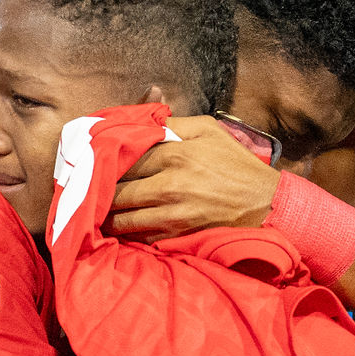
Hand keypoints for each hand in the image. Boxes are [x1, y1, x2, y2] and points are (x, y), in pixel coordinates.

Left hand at [108, 115, 279, 240]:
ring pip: (122, 217)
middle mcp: (169, 185)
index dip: (107, 161)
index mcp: (175, 154)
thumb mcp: (209, 130)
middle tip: (90, 189)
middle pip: (117, 189)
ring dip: (107, 214)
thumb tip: (143, 120)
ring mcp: (172, 213)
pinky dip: (127, 232)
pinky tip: (120, 226)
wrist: (264, 203)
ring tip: (98, 210)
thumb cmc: (236, 164)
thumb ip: (172, 123)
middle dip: (101, 190)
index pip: (125, 157)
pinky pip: (140, 235)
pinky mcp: (177, 234)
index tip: (97, 164)